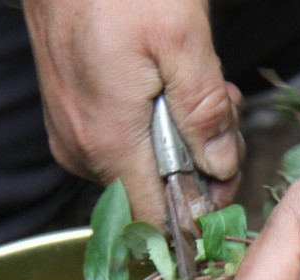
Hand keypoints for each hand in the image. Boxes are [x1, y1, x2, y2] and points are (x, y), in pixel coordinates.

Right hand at [22, 0, 243, 225]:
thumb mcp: (182, 38)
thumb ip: (204, 112)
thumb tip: (220, 168)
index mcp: (109, 143)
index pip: (158, 221)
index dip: (201, 210)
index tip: (230, 173)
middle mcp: (82, 149)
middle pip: (155, 193)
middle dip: (201, 162)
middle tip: (224, 110)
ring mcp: (72, 133)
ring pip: (142, 166)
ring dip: (183, 139)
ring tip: (200, 84)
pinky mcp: (70, 114)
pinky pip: (122, 140)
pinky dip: (155, 123)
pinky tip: (170, 83)